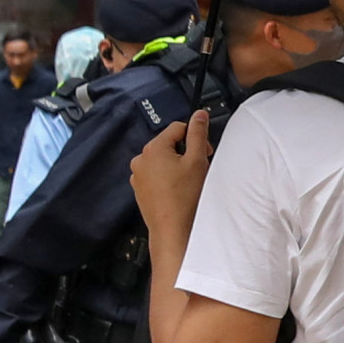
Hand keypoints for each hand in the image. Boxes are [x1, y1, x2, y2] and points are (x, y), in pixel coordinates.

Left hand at [127, 110, 215, 225]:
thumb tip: (198, 115)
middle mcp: (141, 159)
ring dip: (176, 166)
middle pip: (169, 144)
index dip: (195, 137)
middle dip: (185, 152)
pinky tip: (178, 190)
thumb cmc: (184, 198)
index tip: (204, 150)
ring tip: (188, 182)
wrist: (173, 228)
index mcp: (153, 148)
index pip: (178, 128)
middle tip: (198, 168)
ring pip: (162, 160)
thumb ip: (198, 133)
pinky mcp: (140, 189)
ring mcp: (138, 175)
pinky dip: (167, 179)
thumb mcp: (198, 160)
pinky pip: (156, 176)